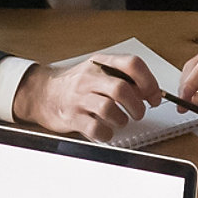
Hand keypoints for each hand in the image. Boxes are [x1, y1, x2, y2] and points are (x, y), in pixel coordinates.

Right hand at [15, 53, 159, 139]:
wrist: (43, 93)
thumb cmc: (77, 85)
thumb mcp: (99, 71)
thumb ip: (125, 78)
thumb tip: (154, 93)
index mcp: (100, 63)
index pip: (132, 64)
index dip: (149, 82)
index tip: (154, 96)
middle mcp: (89, 78)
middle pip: (121, 89)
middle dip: (137, 106)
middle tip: (138, 113)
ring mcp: (79, 98)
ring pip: (109, 109)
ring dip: (122, 120)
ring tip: (120, 121)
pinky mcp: (72, 117)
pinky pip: (95, 129)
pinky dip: (107, 134)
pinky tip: (107, 132)